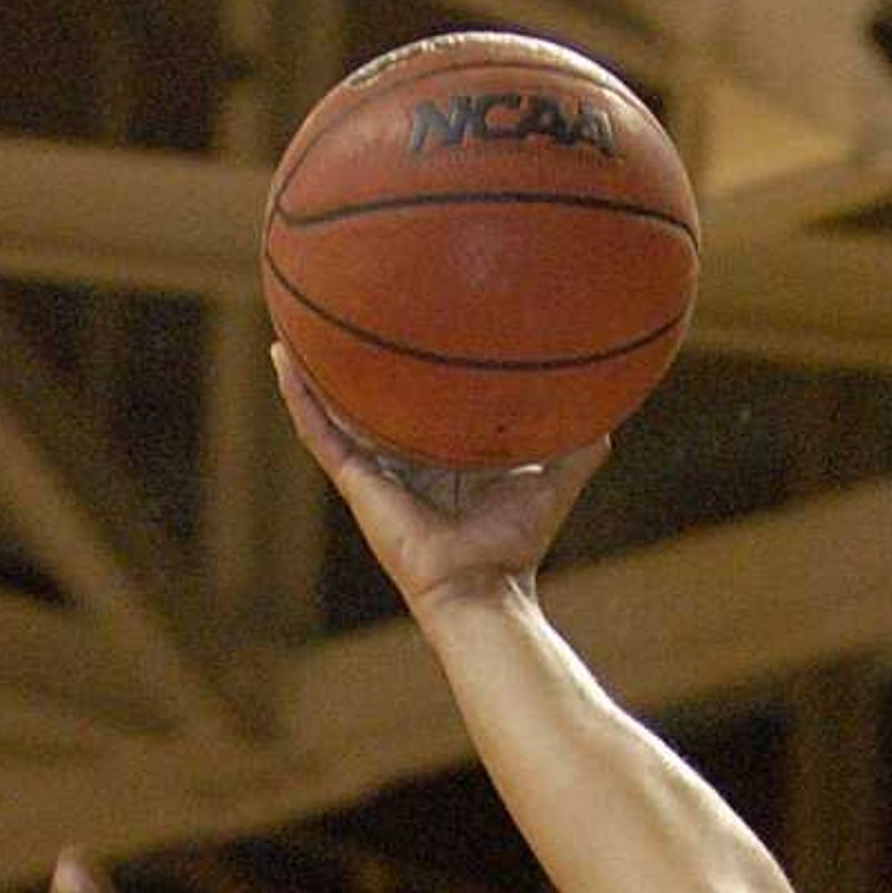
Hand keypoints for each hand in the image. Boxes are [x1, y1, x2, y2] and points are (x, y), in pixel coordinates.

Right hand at [272, 343, 606, 615]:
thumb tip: (608, 408)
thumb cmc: (515, 545)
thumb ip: (577, 447)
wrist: (482, 587)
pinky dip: (300, 396)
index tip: (405, 321)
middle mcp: (402, 460)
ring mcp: (374, 471)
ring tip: (290, 319)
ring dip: (310, 369)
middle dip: (352, 362)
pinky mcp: (355, 483)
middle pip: (369, 402)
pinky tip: (283, 356)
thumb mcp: (553, 481)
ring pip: (333, 411)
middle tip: (336, 305)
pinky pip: (320, 432)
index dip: (409, 372)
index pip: (419, 406)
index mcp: (440, 457)